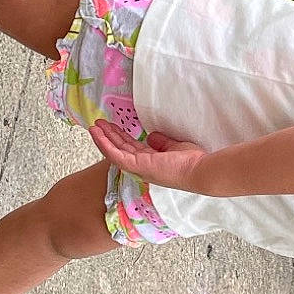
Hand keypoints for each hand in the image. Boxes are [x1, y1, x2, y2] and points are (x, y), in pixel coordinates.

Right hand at [89, 119, 210, 191]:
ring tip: (94, 125)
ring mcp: (138, 167)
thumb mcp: (174, 147)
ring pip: (114, 151)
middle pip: (120, 149)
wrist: (199, 169)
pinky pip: (115, 154)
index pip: (131, 148)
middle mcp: (142, 167)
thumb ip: (161, 142)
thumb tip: (151, 136)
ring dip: (103, 138)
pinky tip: (97, 133)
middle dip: (109, 135)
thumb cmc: (192, 161)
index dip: (121, 137)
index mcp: (151, 163)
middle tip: (99, 124)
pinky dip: (104, 143)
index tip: (113, 127)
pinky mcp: (136, 165)